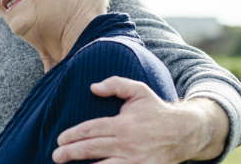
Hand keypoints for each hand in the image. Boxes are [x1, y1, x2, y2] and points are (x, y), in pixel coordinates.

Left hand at [52, 76, 227, 163]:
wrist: (184, 132)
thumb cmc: (156, 111)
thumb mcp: (139, 90)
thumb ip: (115, 84)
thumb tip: (93, 87)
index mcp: (123, 124)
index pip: (90, 130)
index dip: (72, 135)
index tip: (60, 140)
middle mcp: (127, 144)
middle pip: (91, 149)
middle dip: (70, 153)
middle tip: (56, 156)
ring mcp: (135, 161)